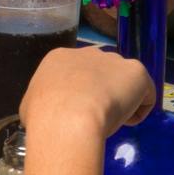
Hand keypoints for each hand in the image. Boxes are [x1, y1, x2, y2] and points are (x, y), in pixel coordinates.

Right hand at [22, 46, 155, 142]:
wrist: (69, 117)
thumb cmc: (44, 115)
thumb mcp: (29, 107)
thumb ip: (40, 104)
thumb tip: (42, 112)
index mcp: (60, 58)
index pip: (75, 74)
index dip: (78, 96)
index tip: (78, 114)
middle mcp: (89, 52)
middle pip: (101, 74)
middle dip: (101, 94)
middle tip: (95, 118)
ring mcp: (115, 60)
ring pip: (123, 82)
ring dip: (120, 100)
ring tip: (112, 121)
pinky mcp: (137, 71)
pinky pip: (144, 93)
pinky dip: (139, 110)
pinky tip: (126, 122)